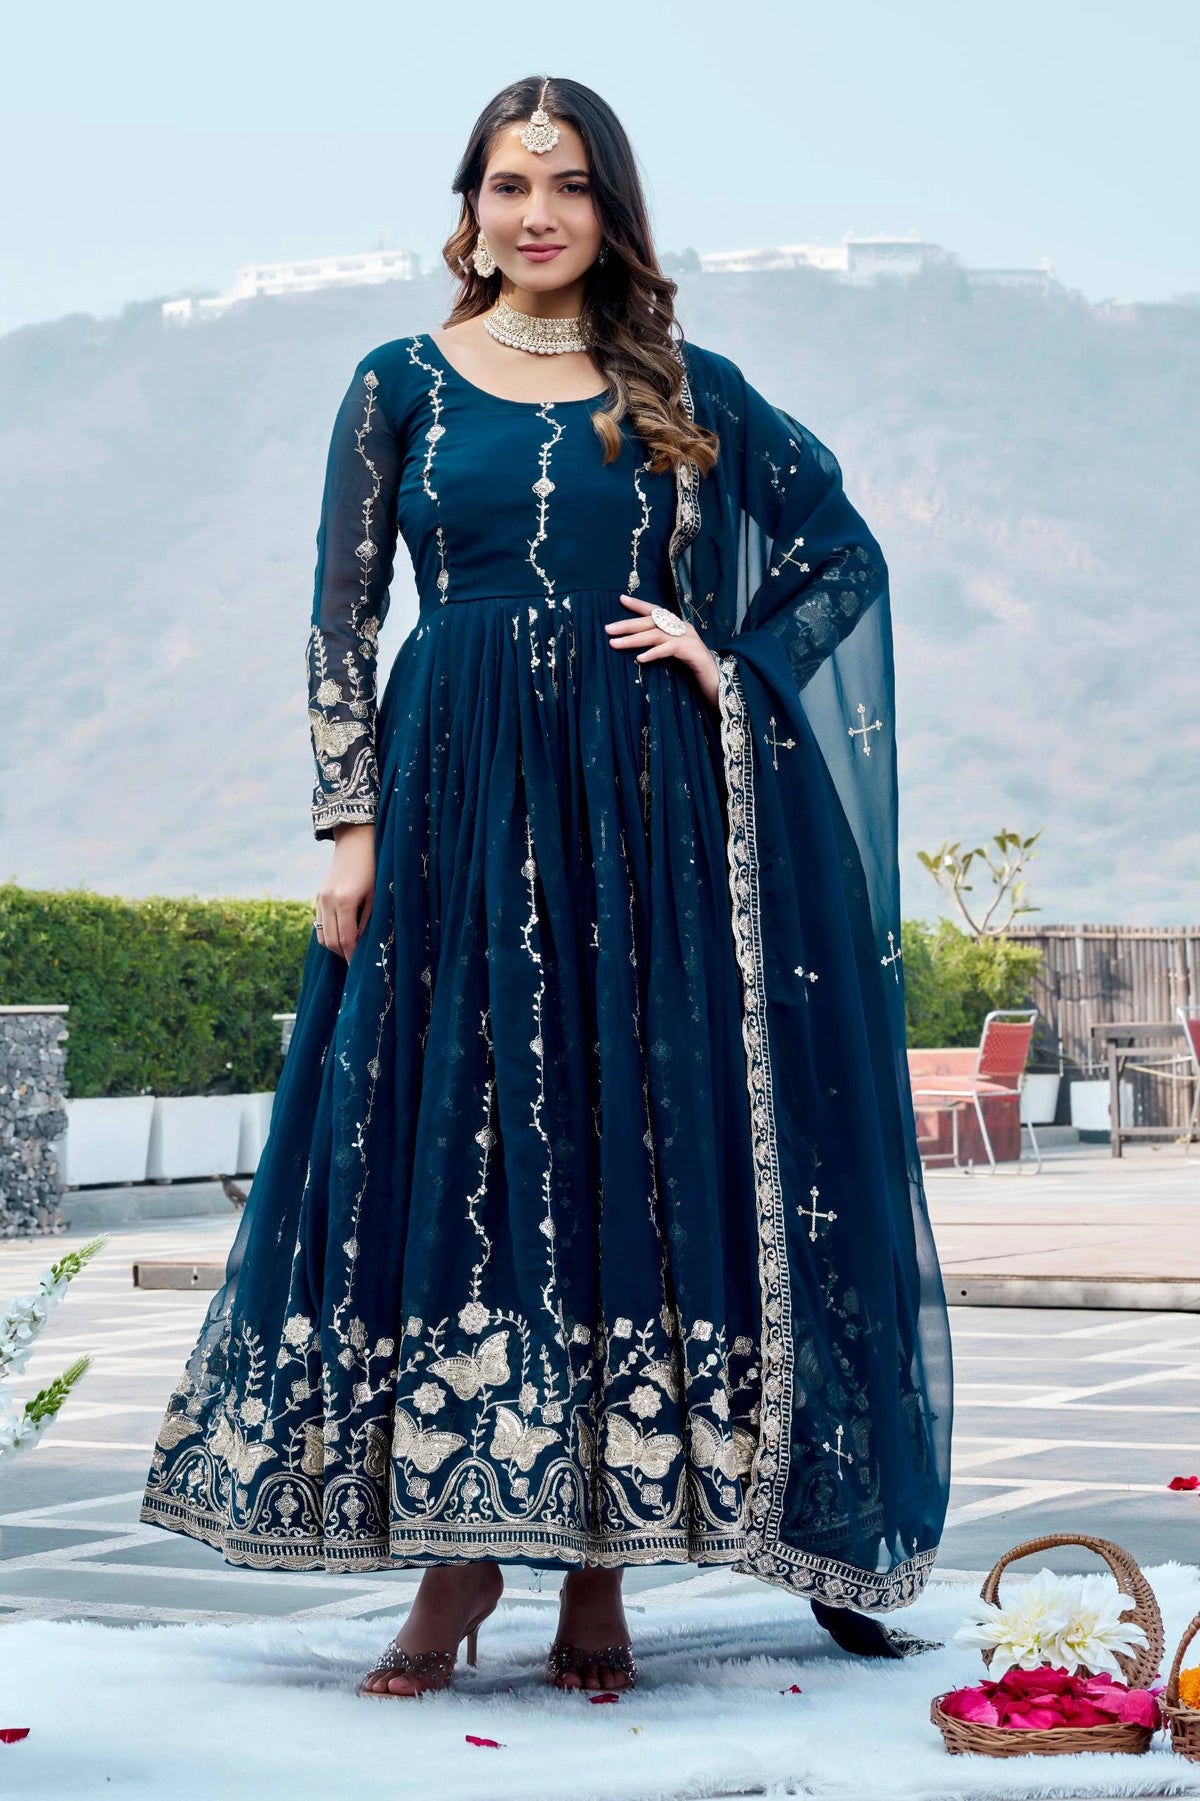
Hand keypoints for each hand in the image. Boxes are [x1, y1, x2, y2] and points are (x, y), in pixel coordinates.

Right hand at [315, 822, 375, 961]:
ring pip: (322, 935)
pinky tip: (343, 935)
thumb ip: (368, 921)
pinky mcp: (318, 896)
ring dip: (335, 946)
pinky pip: (319, 923)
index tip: (361, 969)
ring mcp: (320, 898)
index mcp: (345, 900)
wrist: (356, 841)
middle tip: (357, 964)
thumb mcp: (376, 895)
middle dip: (344, 955)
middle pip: (330, 941)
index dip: (353, 956)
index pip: (346, 939)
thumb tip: (362, 945)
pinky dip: (329, 933)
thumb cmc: (374, 867)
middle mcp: (327, 900)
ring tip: (351, 951)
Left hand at [603, 596, 718, 708]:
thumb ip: (662, 647)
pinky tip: (640, 658)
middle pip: (652, 622)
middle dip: (628, 625)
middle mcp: (684, 628)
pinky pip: (669, 649)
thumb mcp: (675, 656)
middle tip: (608, 629)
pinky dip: (654, 653)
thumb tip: (638, 648)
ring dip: (633, 640)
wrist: (720, 682)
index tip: (620, 599)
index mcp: (679, 626)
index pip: (656, 612)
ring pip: (656, 635)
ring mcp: (689, 639)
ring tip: (614, 644)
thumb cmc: (695, 671)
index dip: (639, 605)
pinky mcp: (693, 652)